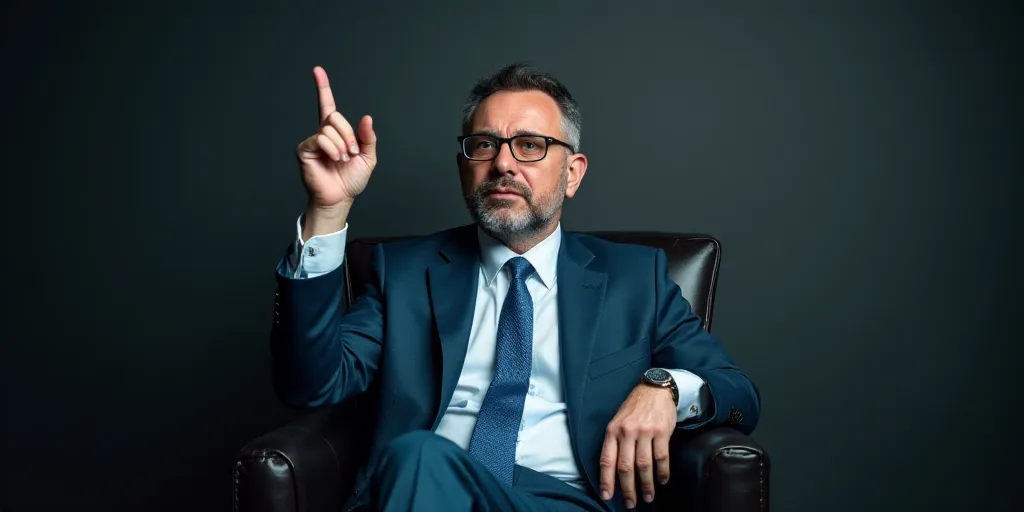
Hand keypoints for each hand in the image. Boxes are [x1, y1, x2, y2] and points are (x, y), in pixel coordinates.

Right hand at [295, 66, 377, 232]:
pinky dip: (332, 148)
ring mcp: (312, 141)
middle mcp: (322, 134)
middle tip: (351, 153)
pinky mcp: (304, 150)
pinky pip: (320, 138)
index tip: (317, 70)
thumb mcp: (368, 157)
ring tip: (342, 159)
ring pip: (329, 128)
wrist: (340, 198)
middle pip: (335, 117)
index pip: (328, 105)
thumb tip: (367, 118)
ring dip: (342, 145)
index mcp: (336, 133)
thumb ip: (368, 138)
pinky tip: (334, 159)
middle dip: (349, 134)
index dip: (323, 88)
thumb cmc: (351, 180)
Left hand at [599, 384, 676, 508]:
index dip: (606, 481)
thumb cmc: (634, 409)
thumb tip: (614, 471)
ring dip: (646, 485)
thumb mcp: (618, 422)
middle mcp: (627, 432)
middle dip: (628, 489)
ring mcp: (644, 432)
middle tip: (631, 503)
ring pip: (644, 465)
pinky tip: (662, 480)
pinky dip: (662, 472)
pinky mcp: (661, 432)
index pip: (607, 460)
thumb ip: (615, 443)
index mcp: (612, 431)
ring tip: (648, 497)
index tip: (607, 496)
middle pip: (625, 467)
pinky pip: (661, 457)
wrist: (654, 389)